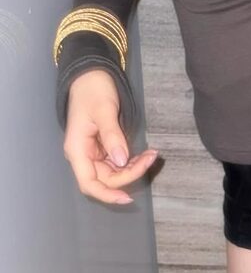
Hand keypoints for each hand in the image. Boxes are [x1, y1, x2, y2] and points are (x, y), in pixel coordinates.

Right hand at [63, 69, 158, 204]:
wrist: (91, 74)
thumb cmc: (94, 90)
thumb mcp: (104, 111)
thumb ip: (113, 136)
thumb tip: (121, 161)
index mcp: (77, 149)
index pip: (89, 183)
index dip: (107, 194)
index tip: (127, 198)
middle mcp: (83, 155)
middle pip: (105, 179)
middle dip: (129, 174)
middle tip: (151, 158)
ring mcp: (93, 151)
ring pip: (113, 172)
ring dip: (132, 168)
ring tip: (151, 154)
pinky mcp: (102, 146)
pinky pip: (116, 161)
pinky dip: (131, 160)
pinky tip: (144, 153)